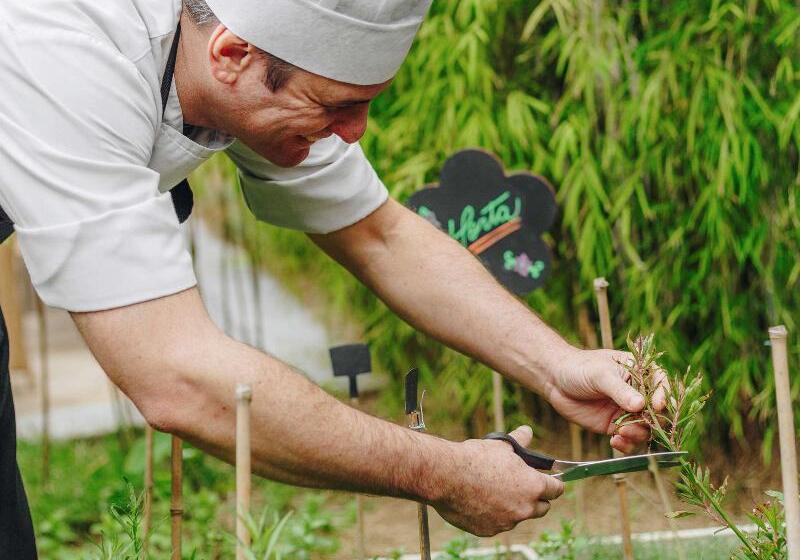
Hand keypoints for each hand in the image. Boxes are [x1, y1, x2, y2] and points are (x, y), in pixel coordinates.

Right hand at [431, 425, 563, 536]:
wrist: (446, 476)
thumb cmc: (475, 458)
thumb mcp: (502, 445)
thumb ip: (520, 441)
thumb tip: (527, 431)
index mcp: (533, 486)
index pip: (556, 490)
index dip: (553, 483)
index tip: (548, 480)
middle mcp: (524, 508)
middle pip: (542, 508)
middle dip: (536, 498)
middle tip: (521, 485)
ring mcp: (506, 522)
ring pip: (518, 516)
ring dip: (513, 506)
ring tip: (494, 490)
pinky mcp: (489, 531)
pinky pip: (497, 524)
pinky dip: (493, 515)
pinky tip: (479, 500)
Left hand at [543, 348, 666, 452]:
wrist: (556, 381)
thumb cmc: (580, 369)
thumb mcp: (600, 375)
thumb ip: (619, 390)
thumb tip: (640, 405)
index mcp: (642, 373)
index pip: (662, 386)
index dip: (663, 397)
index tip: (656, 406)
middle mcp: (639, 394)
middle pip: (659, 413)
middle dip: (652, 421)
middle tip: (638, 424)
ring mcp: (628, 412)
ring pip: (646, 429)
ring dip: (638, 435)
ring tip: (620, 432)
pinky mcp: (616, 426)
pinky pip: (629, 440)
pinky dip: (627, 444)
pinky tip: (614, 441)